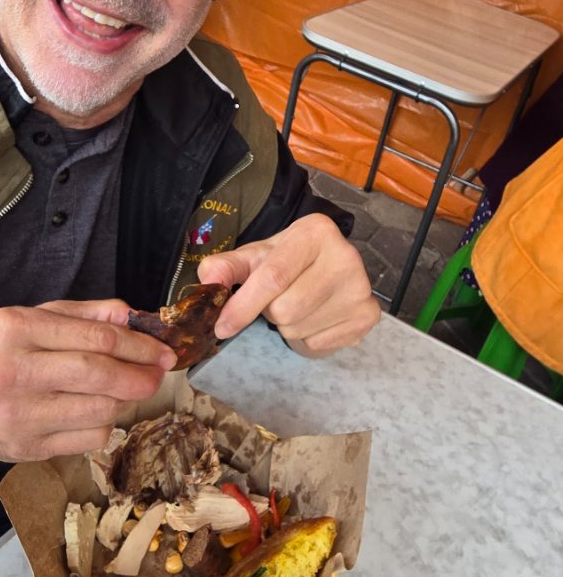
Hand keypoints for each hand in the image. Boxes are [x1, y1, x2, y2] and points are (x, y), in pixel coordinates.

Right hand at [0, 299, 176, 461]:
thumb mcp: (32, 317)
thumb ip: (84, 316)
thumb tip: (134, 318)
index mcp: (16, 330)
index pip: (95, 339)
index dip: (139, 346)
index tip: (163, 350)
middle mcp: (13, 372)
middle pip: (98, 376)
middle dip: (140, 376)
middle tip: (159, 373)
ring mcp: (18, 416)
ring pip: (98, 412)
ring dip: (125, 401)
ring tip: (128, 389)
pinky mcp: (25, 448)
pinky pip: (87, 439)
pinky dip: (104, 424)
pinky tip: (97, 410)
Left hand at [196, 214, 379, 356]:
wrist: (323, 270)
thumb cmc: (284, 262)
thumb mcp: (253, 258)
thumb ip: (225, 267)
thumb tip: (207, 281)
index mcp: (314, 232)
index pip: (273, 276)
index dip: (242, 306)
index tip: (221, 327)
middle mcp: (345, 255)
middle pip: (285, 309)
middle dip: (269, 313)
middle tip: (276, 299)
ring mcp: (361, 288)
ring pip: (299, 329)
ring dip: (287, 327)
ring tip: (296, 307)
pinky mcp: (368, 316)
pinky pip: (319, 344)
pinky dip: (307, 338)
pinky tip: (313, 318)